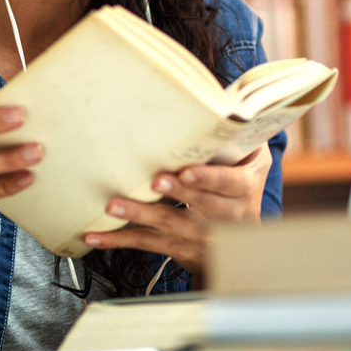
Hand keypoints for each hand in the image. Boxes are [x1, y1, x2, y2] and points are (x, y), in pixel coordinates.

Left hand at [81, 143, 270, 277]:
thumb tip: (232, 102)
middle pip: (198, 204)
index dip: (207, 178)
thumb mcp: (254, 163)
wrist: (247, 246)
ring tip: (113, 206)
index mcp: (242, 190)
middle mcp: (224, 217)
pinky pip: (148, 244)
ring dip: (139, 215)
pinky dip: (120, 241)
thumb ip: (244, 137)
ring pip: (168, 225)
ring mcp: (200, 236)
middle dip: (175, 193)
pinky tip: (96, 237)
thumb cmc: (242, 188)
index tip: (186, 172)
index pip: (226, 183)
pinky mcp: (179, 248)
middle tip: (153, 181)